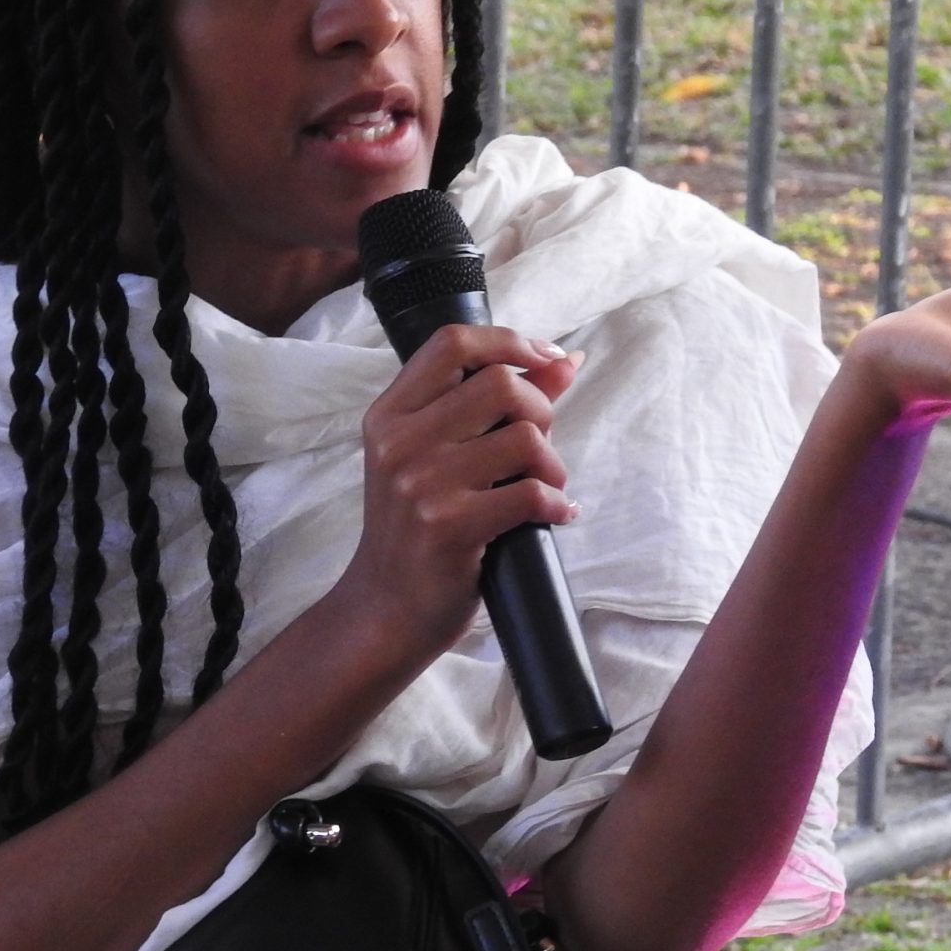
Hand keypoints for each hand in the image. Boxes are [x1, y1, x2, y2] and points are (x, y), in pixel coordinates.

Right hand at [340, 324, 582, 654]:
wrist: (384, 609)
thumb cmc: (415, 530)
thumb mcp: (435, 457)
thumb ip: (494, 405)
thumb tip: (566, 361)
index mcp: (389, 415)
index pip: (452, 343)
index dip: (509, 341)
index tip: (546, 359)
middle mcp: (399, 442)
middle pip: (500, 384)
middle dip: (540, 411)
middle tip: (539, 447)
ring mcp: (422, 484)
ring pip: (524, 438)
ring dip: (553, 464)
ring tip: (544, 487)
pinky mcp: (449, 527)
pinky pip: (531, 493)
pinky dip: (557, 503)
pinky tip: (554, 514)